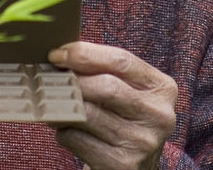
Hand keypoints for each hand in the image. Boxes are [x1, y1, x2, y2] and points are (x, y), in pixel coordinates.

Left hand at [47, 41, 177, 169]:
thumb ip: (105, 71)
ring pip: (87, 114)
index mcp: (162, 88)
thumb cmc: (125, 120)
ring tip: (51, 101)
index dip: (85, 54)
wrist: (135, 169)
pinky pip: (77, 139)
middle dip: (73, 80)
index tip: (57, 53)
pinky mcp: (122, 164)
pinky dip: (64, 131)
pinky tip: (66, 128)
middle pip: (106, 87)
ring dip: (62, 106)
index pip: (121, 60)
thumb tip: (62, 54)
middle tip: (50, 78)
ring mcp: (142, 142)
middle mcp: (158, 115)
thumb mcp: (128, 92)